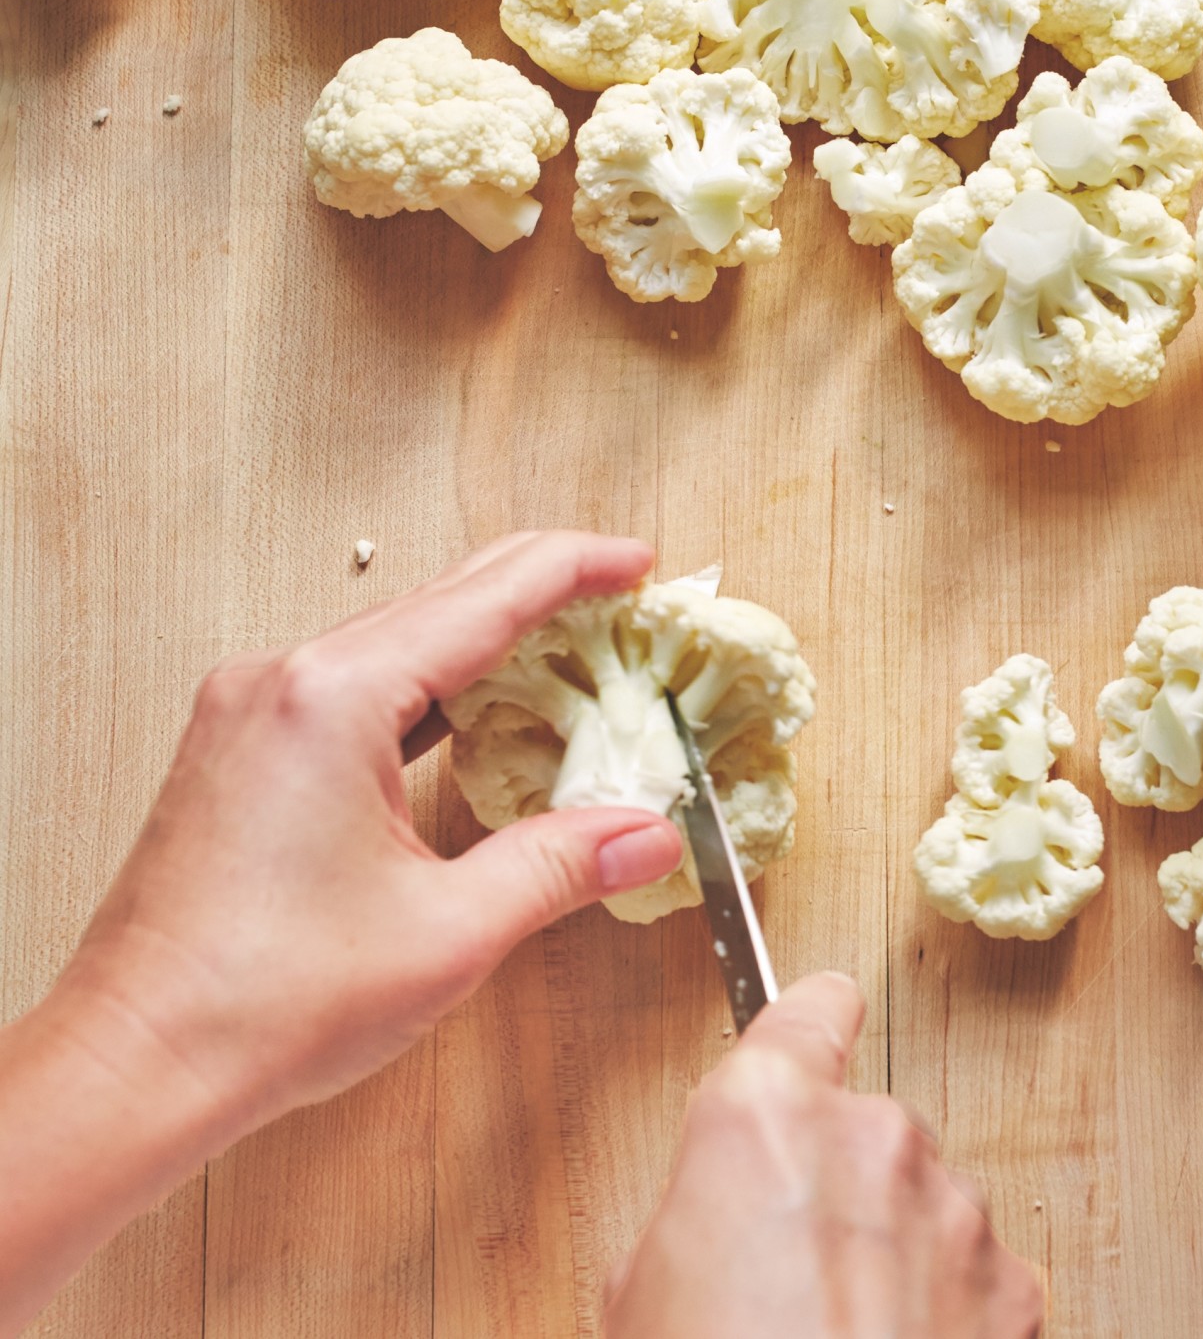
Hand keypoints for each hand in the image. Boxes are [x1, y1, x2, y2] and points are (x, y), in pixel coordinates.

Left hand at [51, 530, 684, 1134]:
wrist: (136, 1063)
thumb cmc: (259, 1004)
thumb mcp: (446, 933)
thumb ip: (559, 866)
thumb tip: (644, 833)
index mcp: (335, 698)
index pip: (488, 597)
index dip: (577, 568)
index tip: (637, 561)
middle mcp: (284, 681)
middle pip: (441, 599)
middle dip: (541, 592)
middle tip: (621, 600)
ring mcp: (252, 709)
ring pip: (396, 639)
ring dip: (483, 641)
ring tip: (564, 652)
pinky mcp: (241, 746)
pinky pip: (352, 682)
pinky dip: (426, 686)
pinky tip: (471, 711)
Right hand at [604, 975, 1043, 1338]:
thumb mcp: (641, 1295)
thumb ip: (699, 1214)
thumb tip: (730, 1222)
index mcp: (762, 1113)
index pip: (808, 1010)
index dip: (809, 1022)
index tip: (817, 1020)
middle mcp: (869, 1133)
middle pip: (861, 1126)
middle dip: (839, 1183)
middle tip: (792, 1275)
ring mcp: (951, 1207)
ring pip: (921, 1203)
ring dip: (896, 1252)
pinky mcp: (1015, 1285)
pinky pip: (975, 1274)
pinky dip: (948, 1313)